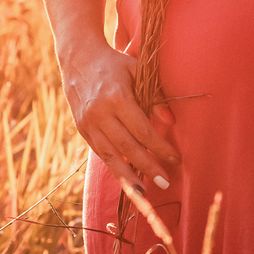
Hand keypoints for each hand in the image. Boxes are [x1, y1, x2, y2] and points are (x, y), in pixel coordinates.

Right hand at [60, 40, 179, 192]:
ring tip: (144, 193)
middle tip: (165, 183)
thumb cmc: (115, 64)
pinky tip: (128, 179)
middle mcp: (99, 113)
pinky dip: (114, 167)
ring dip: (128, 177)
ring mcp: (88, 123)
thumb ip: (155, 96)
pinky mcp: (82, 130)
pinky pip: (101, 153)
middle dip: (147, 167)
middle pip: (126, 147)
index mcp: (116, 97)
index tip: (175, 159)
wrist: (78, 59)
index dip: (159, 147)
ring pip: (110, 156)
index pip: (142, 130)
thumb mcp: (137, 71)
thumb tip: (171, 121)